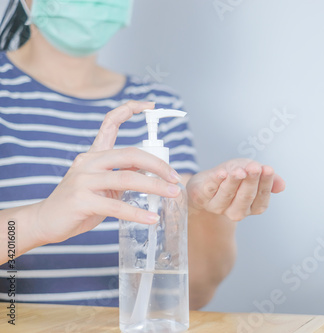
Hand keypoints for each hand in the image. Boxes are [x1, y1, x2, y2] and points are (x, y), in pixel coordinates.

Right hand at [33, 101, 181, 244]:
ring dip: (155, 187)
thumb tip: (151, 169)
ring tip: (173, 194)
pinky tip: (151, 218)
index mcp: (94, 154)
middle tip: (176, 177)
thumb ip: (122, 173)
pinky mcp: (82, 200)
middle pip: (131, 154)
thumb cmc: (80, 202)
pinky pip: (117, 206)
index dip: (130, 109)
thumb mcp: (102, 183)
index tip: (151, 105)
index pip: (111, 122)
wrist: (47, 221)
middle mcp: (88, 161)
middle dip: (158, 165)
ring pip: (128, 178)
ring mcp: (83, 180)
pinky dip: (138, 213)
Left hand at [186, 158, 285, 220]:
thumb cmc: (233, 176)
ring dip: (234, 181)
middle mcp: (236, 211)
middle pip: (245, 198)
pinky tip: (221, 173)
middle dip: (251, 182)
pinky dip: (215, 181)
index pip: (262, 198)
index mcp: (251, 207)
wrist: (206, 182)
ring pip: (227, 194)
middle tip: (255, 167)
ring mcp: (217, 206)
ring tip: (240, 170)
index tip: (268, 169)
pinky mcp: (202, 197)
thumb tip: (282, 185)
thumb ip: (267, 178)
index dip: (265, 184)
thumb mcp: (252, 173)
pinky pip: (209, 190)